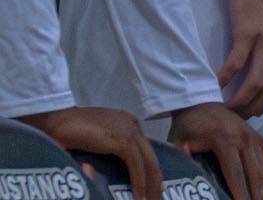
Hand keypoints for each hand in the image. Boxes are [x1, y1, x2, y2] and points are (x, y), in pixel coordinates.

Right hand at [22, 106, 160, 199]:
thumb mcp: (94, 141)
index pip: (144, 152)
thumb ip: (105, 152)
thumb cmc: (66, 132)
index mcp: (127, 124)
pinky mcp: (122, 140)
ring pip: (147, 163)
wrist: (54, 120)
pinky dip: (138, 182)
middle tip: (158, 199)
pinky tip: (138, 195)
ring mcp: (129, 131)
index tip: (153, 189)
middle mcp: (132, 125)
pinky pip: (136, 165)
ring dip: (150, 185)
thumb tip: (104, 173)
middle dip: (155, 182)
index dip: (150, 172)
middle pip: (150, 158)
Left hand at [169, 102, 262, 199]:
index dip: (240, 194)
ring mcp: (254, 136)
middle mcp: (243, 136)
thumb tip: (189, 181)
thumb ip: (183, 160)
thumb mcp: (178, 143)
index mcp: (223, 138)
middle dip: (256, 196)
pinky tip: (262, 194)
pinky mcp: (260, 139)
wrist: (200, 103)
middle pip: (256, 174)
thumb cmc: (188, 127)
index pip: (235, 173)